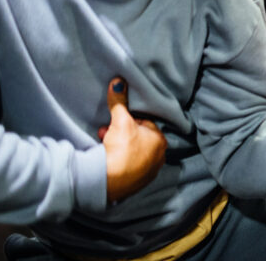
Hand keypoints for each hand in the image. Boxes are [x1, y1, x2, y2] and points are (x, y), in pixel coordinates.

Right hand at [98, 78, 166, 202]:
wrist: (108, 181)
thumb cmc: (121, 148)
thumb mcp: (120, 121)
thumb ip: (119, 102)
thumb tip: (118, 82)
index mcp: (160, 141)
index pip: (145, 124)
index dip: (129, 121)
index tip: (117, 122)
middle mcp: (159, 158)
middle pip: (138, 139)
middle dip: (122, 134)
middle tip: (108, 132)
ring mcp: (147, 172)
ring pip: (132, 154)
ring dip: (119, 147)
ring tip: (104, 144)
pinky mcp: (135, 184)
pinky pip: (127, 167)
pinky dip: (118, 162)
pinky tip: (107, 159)